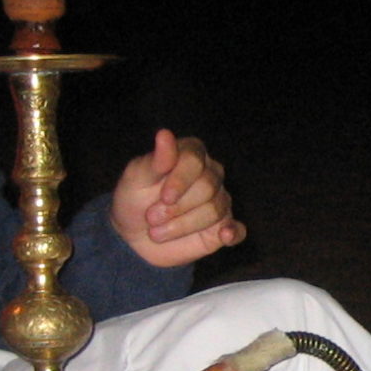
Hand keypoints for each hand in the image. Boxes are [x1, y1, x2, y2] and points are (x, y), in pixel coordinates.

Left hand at [110, 131, 243, 269]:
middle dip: (177, 207)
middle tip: (152, 218)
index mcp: (191, 154)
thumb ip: (155, 160)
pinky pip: (237, 229)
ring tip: (158, 232)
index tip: (164, 197)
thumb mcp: (136, 177)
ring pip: (215, 211)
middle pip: (207, 187)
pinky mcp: (222, 227)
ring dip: (183, 225)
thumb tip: (165, 134)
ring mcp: (218, 201)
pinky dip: (233, 232)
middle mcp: (210, 174)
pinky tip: (224, 236)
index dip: (180, 180)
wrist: (133, 234)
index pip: (195, 160)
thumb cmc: (135, 198)